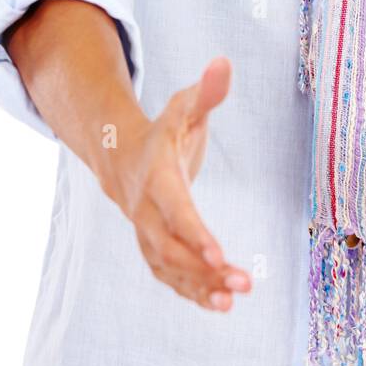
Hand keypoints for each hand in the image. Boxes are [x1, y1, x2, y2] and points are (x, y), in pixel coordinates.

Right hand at [101, 57, 251, 311]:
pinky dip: (192, 293)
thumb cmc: (164, 128)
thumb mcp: (184, 106)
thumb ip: (207, 90)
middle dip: (204, 269)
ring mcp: (147, 232)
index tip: (219, 255)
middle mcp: (147, 209)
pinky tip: (221, 304)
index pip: (175, 208)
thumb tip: (224, 61)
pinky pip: (170, 277)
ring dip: (200, 287)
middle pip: (171, 246)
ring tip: (234, 300)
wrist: (122, 155)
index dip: (194, 232)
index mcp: (156, 174)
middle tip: (243, 283)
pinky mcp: (153, 248)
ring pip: (169, 268)